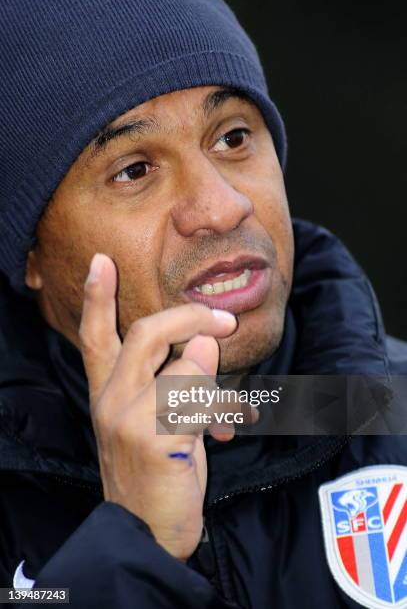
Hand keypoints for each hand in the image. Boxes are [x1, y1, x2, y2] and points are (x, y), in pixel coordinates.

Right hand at [79, 253, 239, 559]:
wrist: (147, 533)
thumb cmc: (158, 471)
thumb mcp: (158, 422)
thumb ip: (178, 381)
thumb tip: (204, 343)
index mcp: (109, 392)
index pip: (95, 336)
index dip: (98, 297)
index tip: (102, 261)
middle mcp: (111, 400)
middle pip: (147, 335)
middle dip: (190, 317)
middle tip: (224, 320)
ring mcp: (129, 420)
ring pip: (185, 370)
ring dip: (217, 389)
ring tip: (230, 411)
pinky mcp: (154, 441)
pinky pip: (202, 404)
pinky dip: (224, 413)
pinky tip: (226, 431)